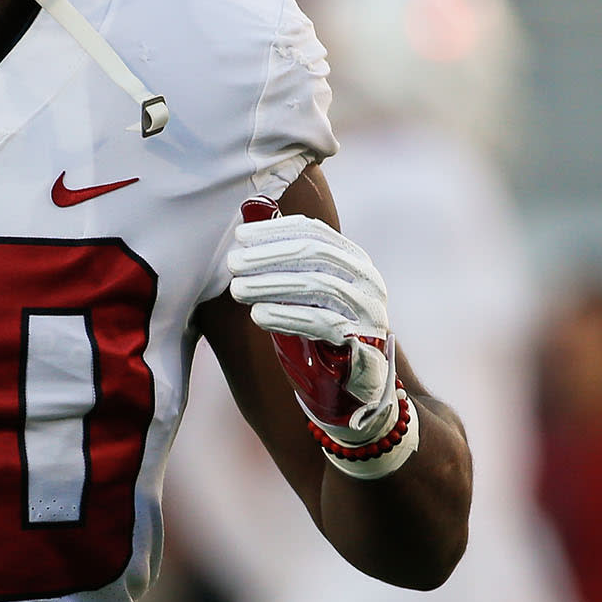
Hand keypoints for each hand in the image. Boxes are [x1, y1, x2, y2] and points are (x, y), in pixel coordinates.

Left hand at [229, 198, 400, 445]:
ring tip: (237, 290)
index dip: (275, 231)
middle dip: (268, 256)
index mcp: (353, 259)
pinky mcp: (363, 340)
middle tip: (232, 263)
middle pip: (314, 255)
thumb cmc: (324, 331)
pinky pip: (322, 322)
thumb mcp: (306, 291)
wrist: (360, 387)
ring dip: (271, 285)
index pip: (314, 232)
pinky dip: (287, 316)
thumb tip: (250, 213)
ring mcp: (368, 309)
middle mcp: (366, 279)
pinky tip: (258, 316)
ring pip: (317, 285)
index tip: (240, 236)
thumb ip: (285, 259)